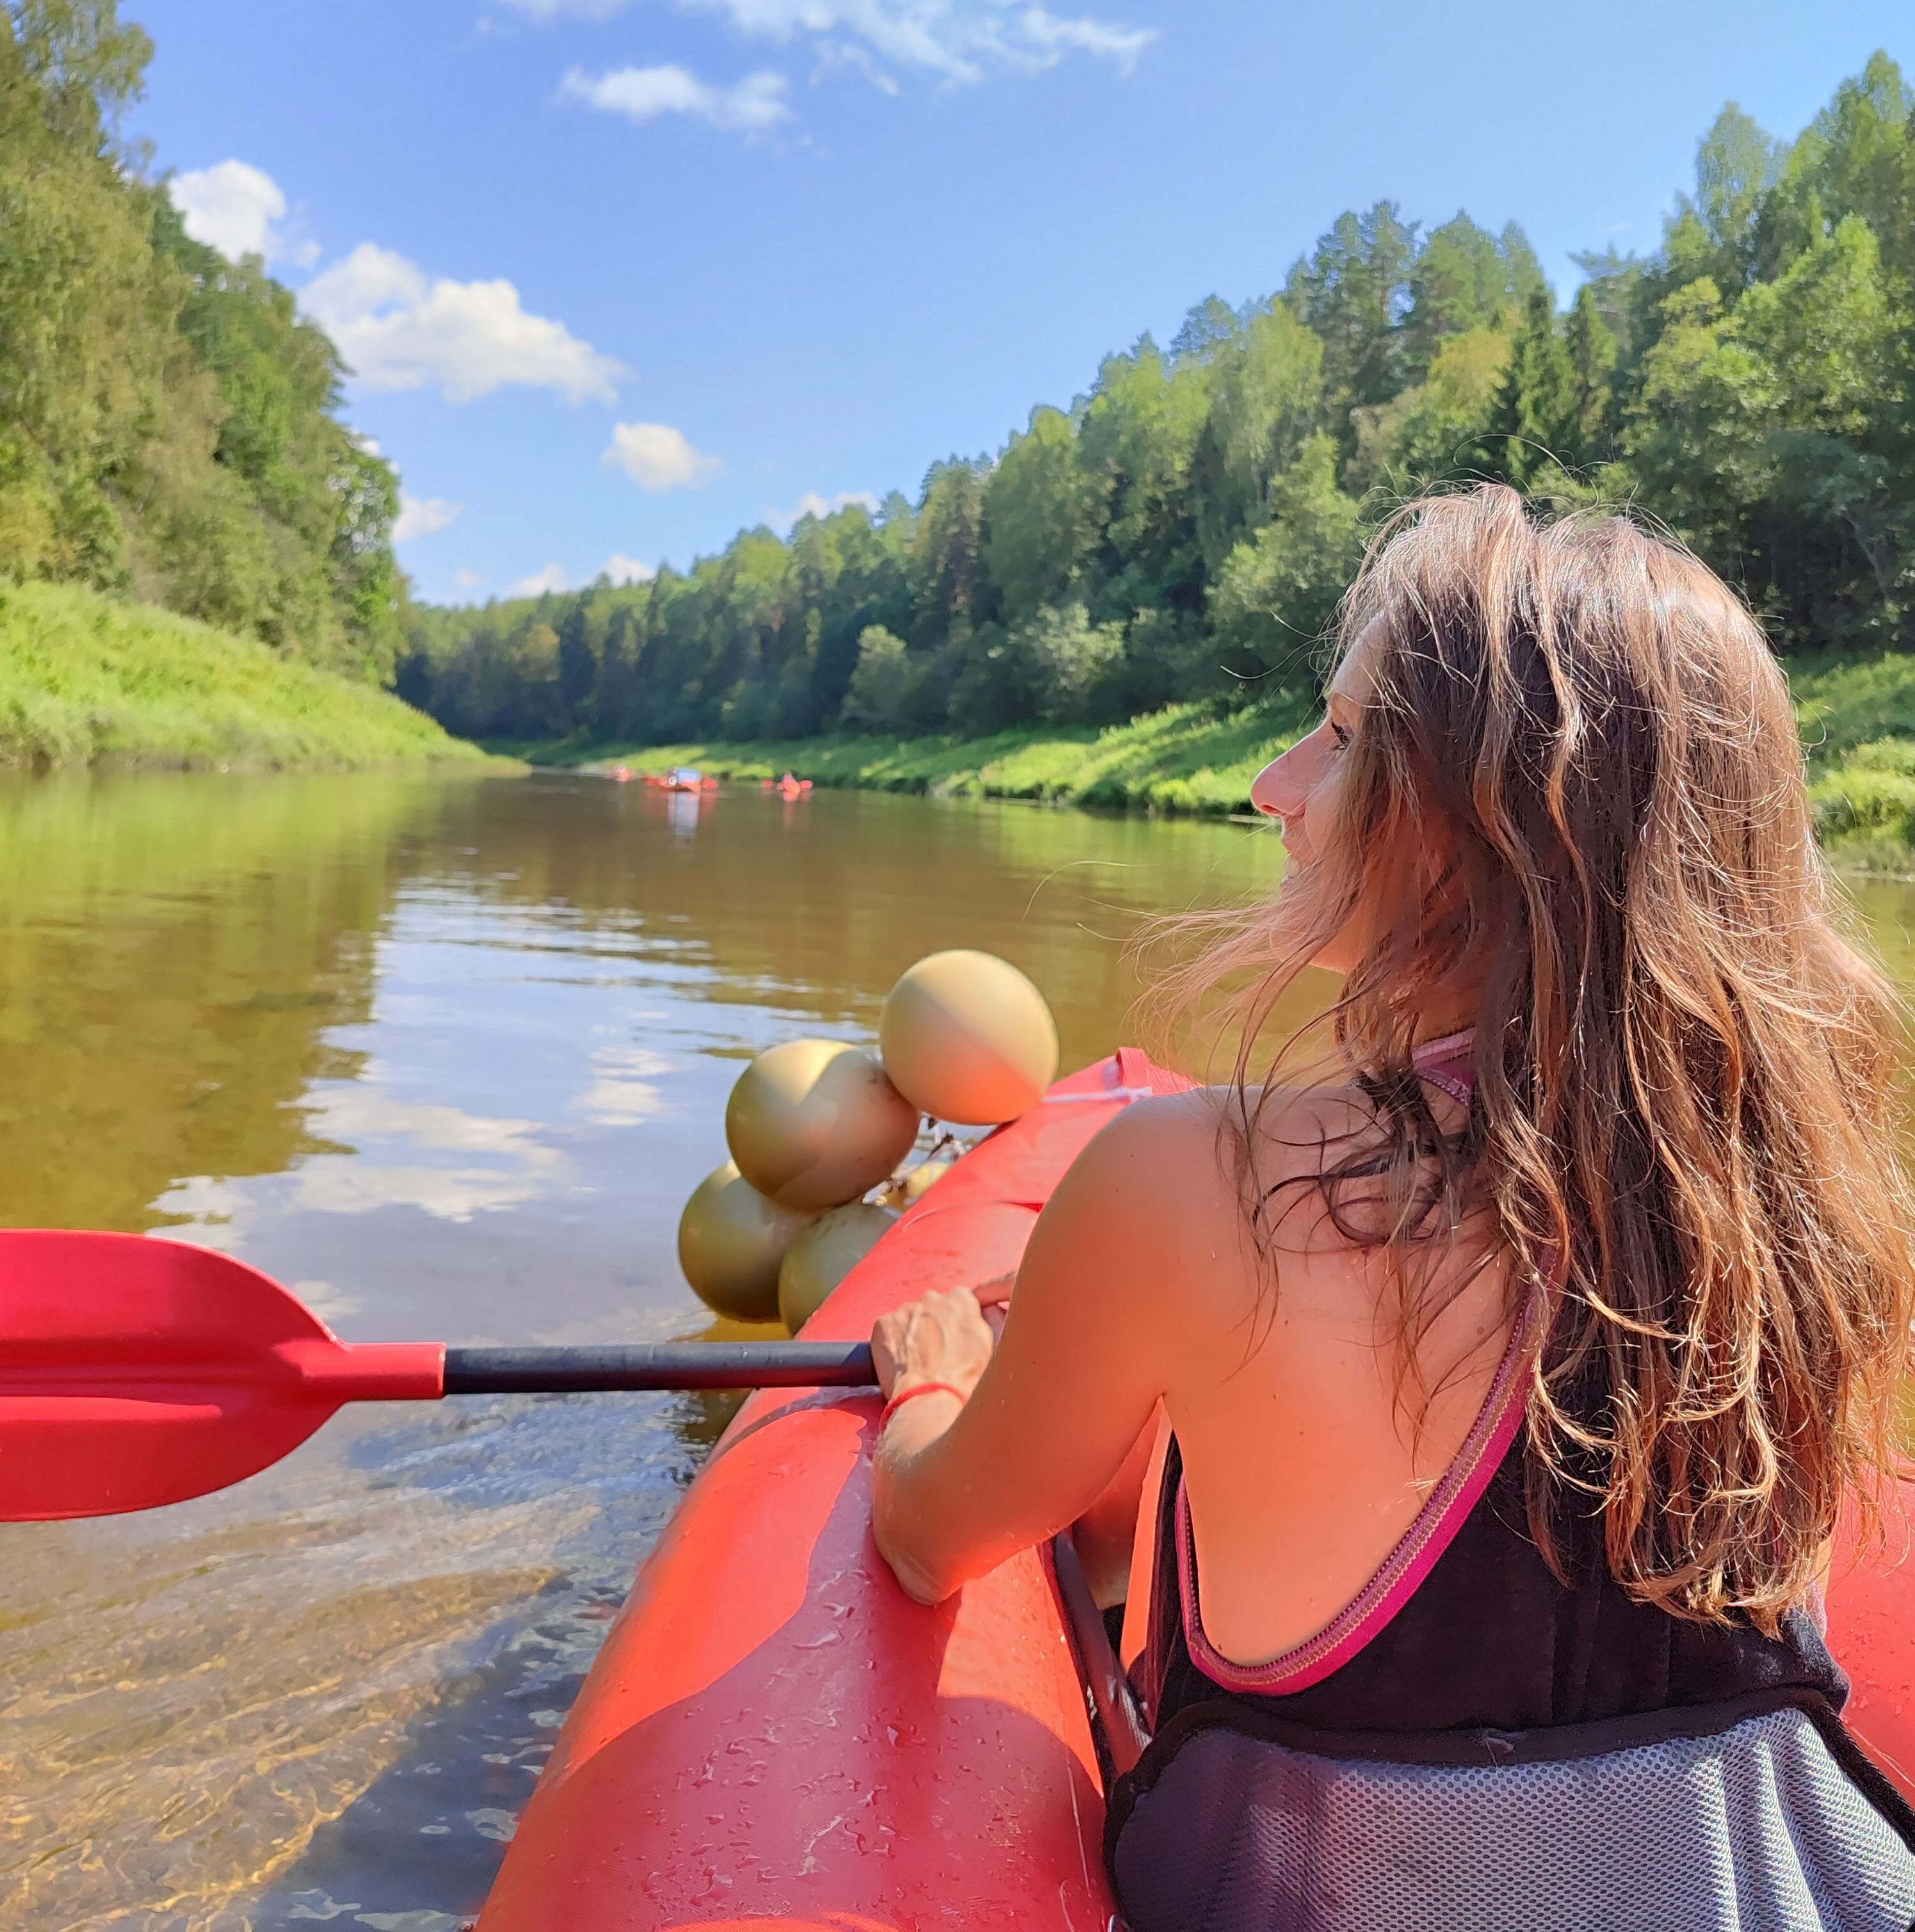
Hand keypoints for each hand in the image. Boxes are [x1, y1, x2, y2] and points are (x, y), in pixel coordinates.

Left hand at [871, 1287, 994, 1400]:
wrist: (932, 1398)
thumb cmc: (964, 1378)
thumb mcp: (990, 1345)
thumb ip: (985, 1320)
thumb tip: (984, 1313)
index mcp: (961, 1299)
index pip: (958, 1300)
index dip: (956, 1322)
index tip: (954, 1338)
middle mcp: (932, 1298)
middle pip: (931, 1306)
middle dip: (933, 1324)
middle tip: (936, 1351)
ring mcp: (905, 1310)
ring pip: (909, 1318)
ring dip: (912, 1333)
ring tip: (918, 1361)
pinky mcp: (883, 1324)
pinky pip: (888, 1329)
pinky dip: (892, 1343)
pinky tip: (901, 1362)